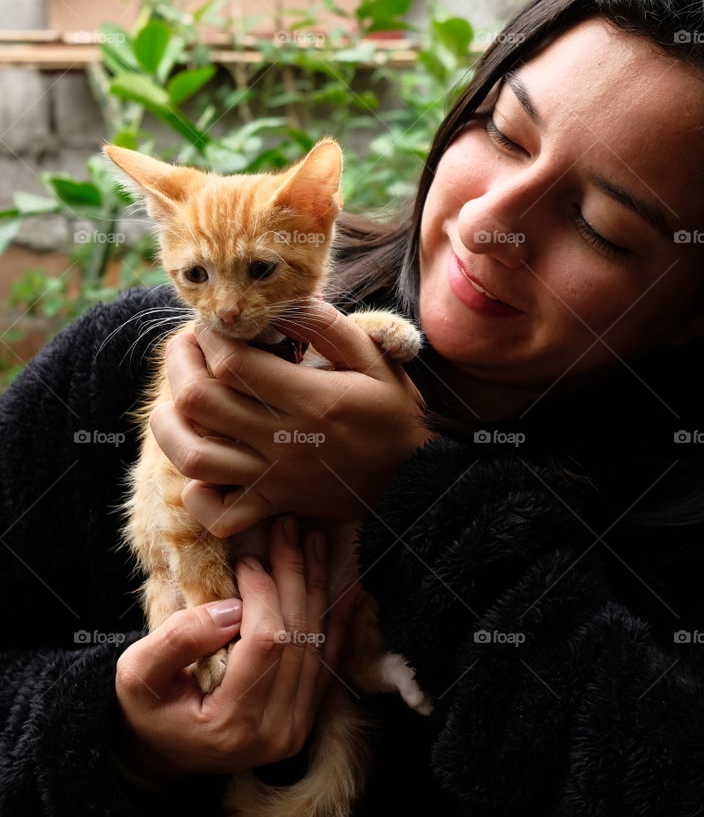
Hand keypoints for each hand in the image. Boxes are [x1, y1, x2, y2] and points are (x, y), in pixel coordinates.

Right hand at [113, 515, 364, 781]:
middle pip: (298, 639)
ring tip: (314, 543)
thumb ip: (179, 640)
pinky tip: (351, 590)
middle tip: (289, 529)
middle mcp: (275, 732)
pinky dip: (338, 624)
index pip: (266, 641)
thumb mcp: (137, 674)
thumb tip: (233, 607)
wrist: (160, 755)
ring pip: (317, 646)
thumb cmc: (144, 710)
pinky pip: (328, 665)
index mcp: (232, 723)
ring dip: (317, 590)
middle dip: (295, 577)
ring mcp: (295, 730)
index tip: (248, 560)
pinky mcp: (304, 721)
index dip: (264, 593)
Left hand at [149, 299, 435, 536]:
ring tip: (173, 403)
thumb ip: (327, 325)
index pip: (231, 362)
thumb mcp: (375, 358)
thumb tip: (280, 300)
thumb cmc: (395, 414)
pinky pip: (220, 516)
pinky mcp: (275, 507)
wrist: (419, 479)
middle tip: (185, 347)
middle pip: (200, 402)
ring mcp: (276, 480)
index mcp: (311, 399)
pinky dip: (199, 497)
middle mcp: (286, 441)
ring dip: (170, 427)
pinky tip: (202, 472)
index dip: (208, 337)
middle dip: (178, 364)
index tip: (211, 324)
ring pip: (195, 460)